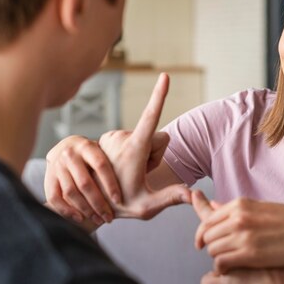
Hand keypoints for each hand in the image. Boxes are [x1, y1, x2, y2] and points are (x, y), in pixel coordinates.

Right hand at [45, 135, 120, 225]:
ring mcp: (57, 165)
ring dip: (85, 209)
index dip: (110, 184)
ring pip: (71, 192)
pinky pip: (55, 197)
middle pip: (85, 183)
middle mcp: (70, 154)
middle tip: (109, 217)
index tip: (119, 201)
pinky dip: (67, 210)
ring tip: (98, 219)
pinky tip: (80, 219)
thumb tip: (153, 162)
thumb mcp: (106, 150)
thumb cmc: (95, 157)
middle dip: (98, 203)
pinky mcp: (48, 177)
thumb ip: (125, 157)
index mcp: (88, 146)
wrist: (67, 149)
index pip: (101, 166)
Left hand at [98, 73, 190, 218]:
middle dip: (155, 156)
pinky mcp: (109, 136)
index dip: (160, 96)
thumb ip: (172, 198)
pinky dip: (132, 154)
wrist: (90, 202)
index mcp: (134, 149)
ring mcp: (114, 135)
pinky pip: (135, 139)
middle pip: (158, 138)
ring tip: (127, 174)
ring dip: (143, 156)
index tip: (165, 76)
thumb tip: (193, 197)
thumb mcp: (147, 208)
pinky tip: (119, 168)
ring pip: (147, 139)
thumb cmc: (121, 206)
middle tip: (139, 177)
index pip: (151, 117)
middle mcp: (122, 137)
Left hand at [192, 190, 283, 273]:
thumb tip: (213, 205)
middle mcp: (238, 218)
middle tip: (218, 255)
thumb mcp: (260, 207)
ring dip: (217, 258)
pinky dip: (222, 268)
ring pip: (213, 250)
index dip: (202, 234)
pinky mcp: (250, 254)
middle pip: (208, 235)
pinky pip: (222, 262)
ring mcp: (243, 235)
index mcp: (239, 205)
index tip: (203, 243)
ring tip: (228, 263)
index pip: (208, 220)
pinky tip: (230, 271)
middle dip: (209, 246)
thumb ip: (236, 209)